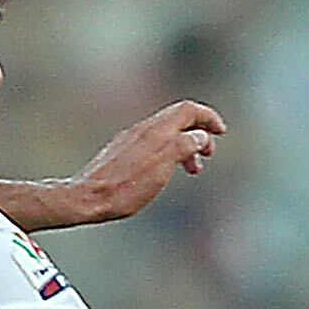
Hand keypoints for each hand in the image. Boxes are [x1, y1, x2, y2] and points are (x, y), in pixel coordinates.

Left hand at [62, 101, 226, 224]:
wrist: (87, 198)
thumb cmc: (126, 188)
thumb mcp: (162, 167)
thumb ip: (184, 147)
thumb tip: (200, 136)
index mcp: (156, 130)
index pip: (188, 110)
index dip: (208, 117)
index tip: (221, 132)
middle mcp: (143, 129)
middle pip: (178, 119)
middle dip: (199, 132)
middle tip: (209, 154)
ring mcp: (131, 139)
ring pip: (166, 133)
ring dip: (185, 146)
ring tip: (193, 169)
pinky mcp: (122, 151)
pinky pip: (153, 143)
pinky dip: (169, 152)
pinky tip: (166, 171)